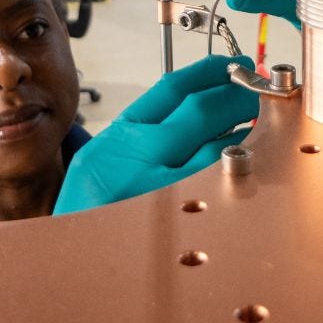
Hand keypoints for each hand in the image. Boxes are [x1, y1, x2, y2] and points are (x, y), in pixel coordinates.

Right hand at [53, 55, 257, 214]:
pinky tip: (246, 157)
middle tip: (256, 89)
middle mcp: (136, 157)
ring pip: (214, 148)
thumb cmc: (89, 209)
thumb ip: (145, 134)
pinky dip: (234, 165)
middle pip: (198, 113)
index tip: (232, 65)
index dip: (209, 72)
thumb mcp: (104, 159)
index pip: (171, 88)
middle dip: (235, 96)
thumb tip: (201, 110)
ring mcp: (156, 189)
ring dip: (243, 130)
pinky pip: (214, 184)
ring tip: (257, 120)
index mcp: (120, 136)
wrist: (65, 257)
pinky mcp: (174, 218)